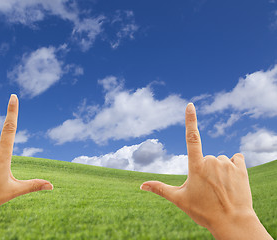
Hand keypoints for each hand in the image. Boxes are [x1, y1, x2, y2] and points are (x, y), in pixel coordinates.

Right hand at [140, 103, 271, 239]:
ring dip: (219, 169)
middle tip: (208, 189)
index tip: (190, 105)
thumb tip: (141, 185)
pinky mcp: (241, 168)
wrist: (233, 222)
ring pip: (220, 160)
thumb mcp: (179, 199)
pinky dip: (233, 166)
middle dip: (205, 169)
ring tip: (221, 188)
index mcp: (196, 166)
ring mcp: (227, 164)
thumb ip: (160, 188)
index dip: (190, 120)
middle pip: (205, 158)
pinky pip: (236, 159)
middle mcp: (212, 161)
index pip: (191, 137)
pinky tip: (232, 180)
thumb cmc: (204, 211)